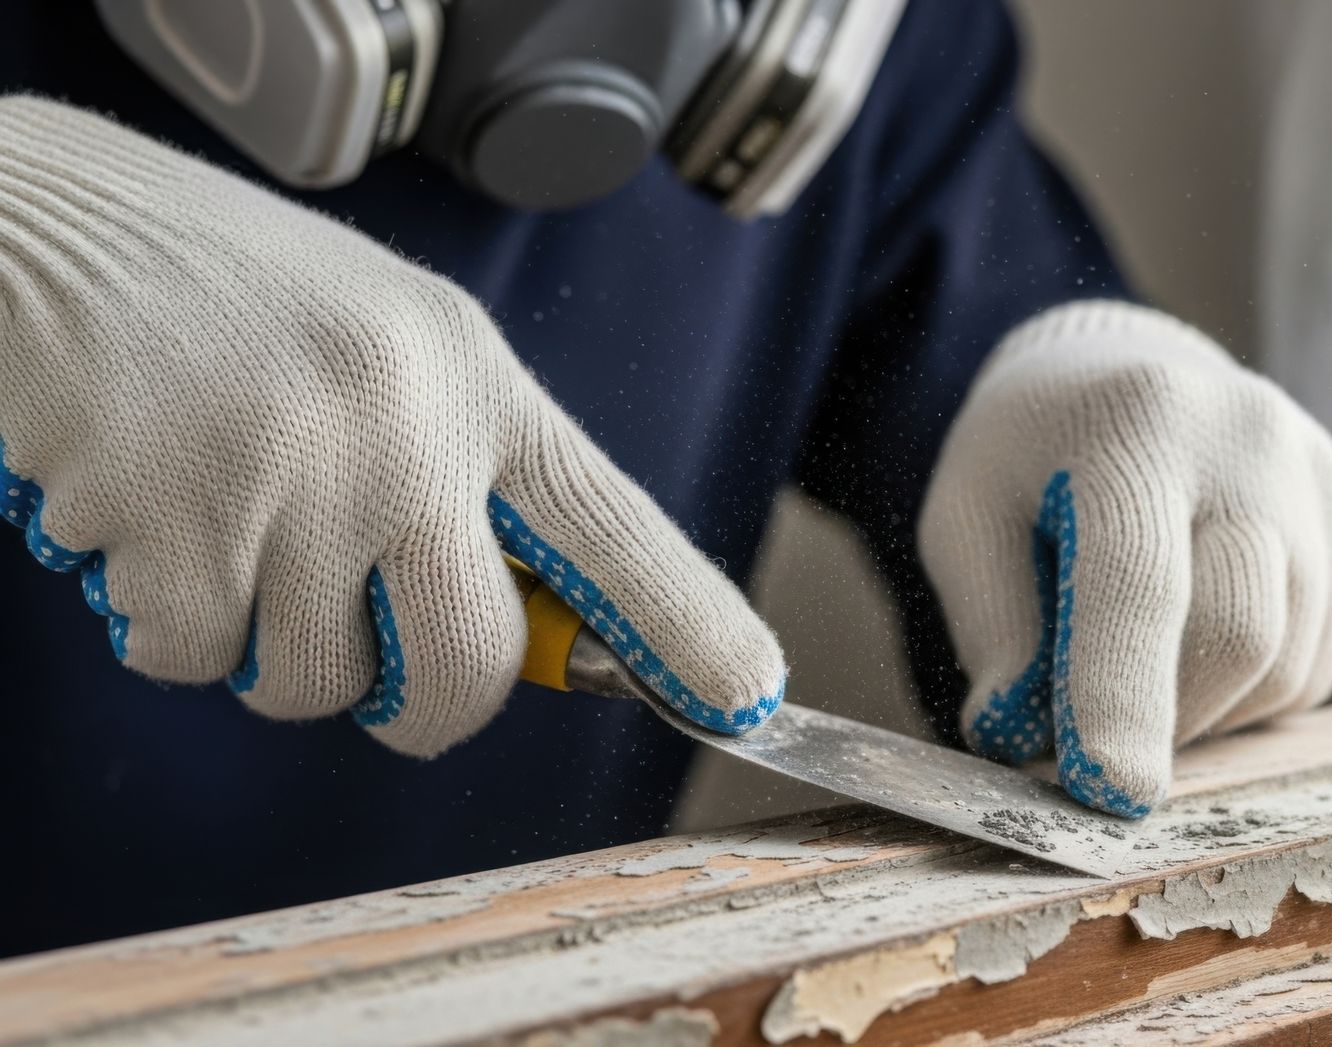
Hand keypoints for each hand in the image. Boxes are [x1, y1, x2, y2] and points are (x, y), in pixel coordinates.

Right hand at [0, 97, 784, 753]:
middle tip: (375, 677)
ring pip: (311, 682)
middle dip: (420, 707)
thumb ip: (467, 482)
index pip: (609, 523)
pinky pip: (191, 661)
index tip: (746, 695)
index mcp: (473, 379)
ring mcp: (293, 473)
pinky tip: (142, 518)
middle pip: (468, 665)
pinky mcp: (173, 519)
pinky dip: (160, 622)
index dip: (684, 622)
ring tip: (224, 524)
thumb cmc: (229, 302)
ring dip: (263, 644)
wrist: (49, 221)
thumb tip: (544, 646)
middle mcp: (406, 426)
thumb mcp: (390, 357)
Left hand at [921, 301, 1331, 815]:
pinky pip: (1327, 655)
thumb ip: (992, 624)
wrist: (1124, 369)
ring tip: (1147, 667)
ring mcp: (1316, 475)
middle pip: (1239, 634)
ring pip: (1292, 662)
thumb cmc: (1030, 457)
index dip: (1122, 697)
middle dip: (1167, 719)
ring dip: (1214, 709)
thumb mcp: (965, 518)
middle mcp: (1247, 441)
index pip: (1138, 582)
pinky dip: (1261, 687)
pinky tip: (1204, 645)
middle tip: (1097, 729)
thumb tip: (1020, 735)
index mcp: (1134, 426)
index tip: (1110, 791)